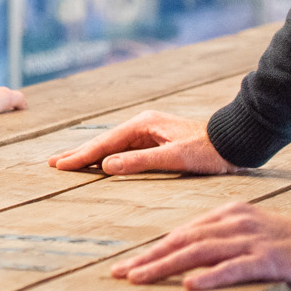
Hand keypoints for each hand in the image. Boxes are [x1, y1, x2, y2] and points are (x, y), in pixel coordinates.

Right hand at [47, 110, 234, 174]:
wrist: (236, 141)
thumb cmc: (209, 150)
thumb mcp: (175, 157)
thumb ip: (139, 161)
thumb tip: (106, 166)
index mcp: (144, 125)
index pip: (105, 143)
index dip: (81, 156)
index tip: (60, 165)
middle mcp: (143, 124)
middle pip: (104, 141)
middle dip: (79, 153)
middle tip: (53, 162)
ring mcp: (150, 132)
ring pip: (113, 145)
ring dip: (91, 155)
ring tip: (69, 162)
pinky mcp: (157, 140)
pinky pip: (124, 149)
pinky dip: (107, 156)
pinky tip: (100, 162)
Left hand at [111, 202, 290, 290]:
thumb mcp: (254, 234)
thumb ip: (225, 240)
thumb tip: (192, 258)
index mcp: (230, 214)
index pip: (183, 232)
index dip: (154, 248)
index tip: (129, 264)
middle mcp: (236, 223)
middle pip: (184, 240)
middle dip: (150, 257)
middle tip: (123, 272)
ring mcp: (253, 239)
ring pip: (201, 251)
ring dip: (168, 265)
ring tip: (142, 277)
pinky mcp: (271, 259)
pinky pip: (235, 267)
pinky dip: (211, 276)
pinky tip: (190, 285)